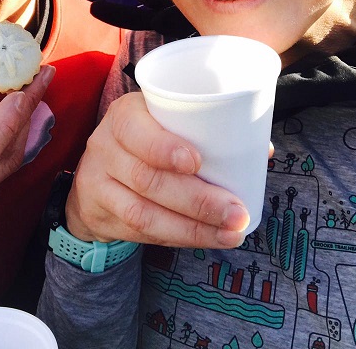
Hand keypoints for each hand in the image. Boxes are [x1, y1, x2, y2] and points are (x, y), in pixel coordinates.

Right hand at [66, 92, 259, 248]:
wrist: (94, 172)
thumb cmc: (145, 137)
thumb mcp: (161, 120)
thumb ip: (204, 128)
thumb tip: (261, 149)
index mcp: (124, 115)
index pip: (136, 131)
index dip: (163, 148)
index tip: (197, 161)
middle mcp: (106, 147)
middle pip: (147, 179)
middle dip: (197, 200)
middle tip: (236, 212)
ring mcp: (98, 184)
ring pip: (144, 213)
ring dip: (192, 228)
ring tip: (230, 233)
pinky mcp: (101, 215)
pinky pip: (141, 234)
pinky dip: (178, 238)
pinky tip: (206, 239)